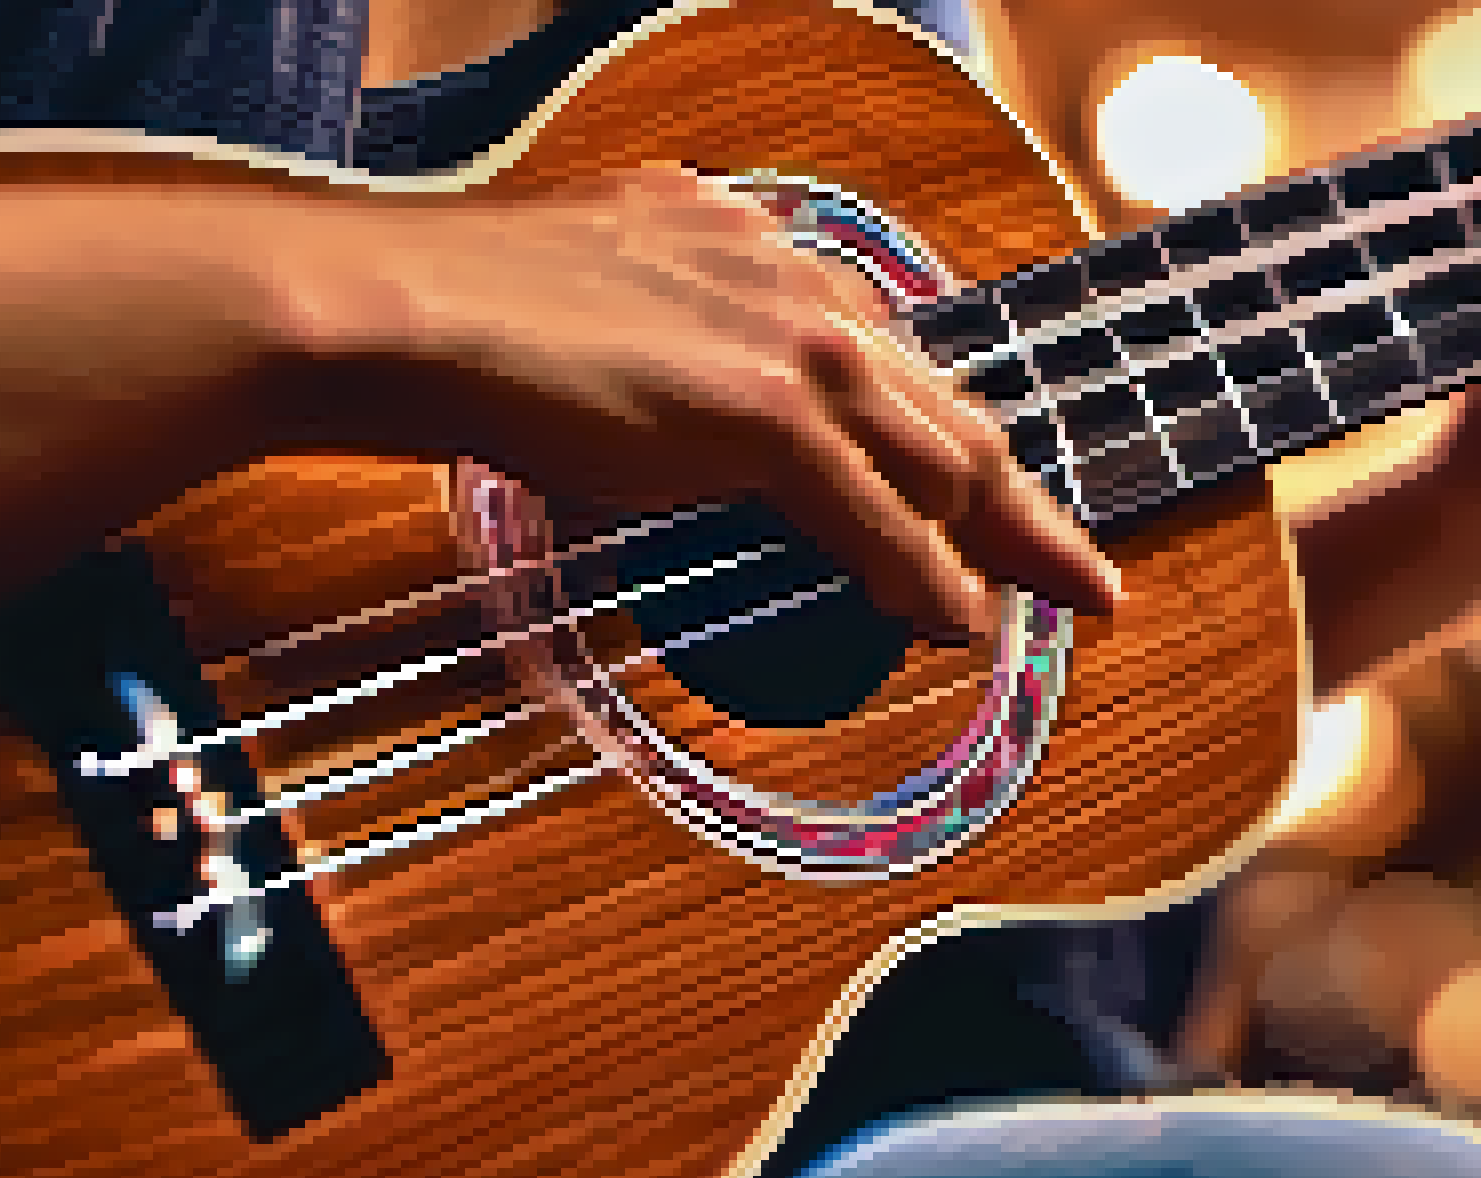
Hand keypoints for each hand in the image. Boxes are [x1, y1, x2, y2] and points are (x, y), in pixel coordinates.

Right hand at [276, 165, 1121, 636]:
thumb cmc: (468, 309)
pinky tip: (959, 625)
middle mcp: (796, 281)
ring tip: (1056, 604)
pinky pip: (879, 519)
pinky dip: (927, 581)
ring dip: (1004, 546)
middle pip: (950, 411)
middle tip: (1082, 567)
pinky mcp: (765, 410)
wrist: (399, 306)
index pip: (891, 359)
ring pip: (941, 463)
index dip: (951, 434)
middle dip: (1025, 500)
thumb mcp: (604, 295)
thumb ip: (675, 334)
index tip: (996, 485)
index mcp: (759, 248)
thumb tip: (688, 399)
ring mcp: (789, 343)